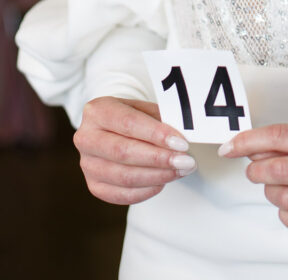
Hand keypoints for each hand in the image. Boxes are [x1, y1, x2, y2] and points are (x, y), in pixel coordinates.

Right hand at [74, 97, 195, 204]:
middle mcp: (86, 138)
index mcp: (97, 111)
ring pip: (123, 176)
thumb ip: (160, 120)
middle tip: (186, 161)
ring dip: (157, 176)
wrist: (113, 129)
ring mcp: (87, 164)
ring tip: (181, 171)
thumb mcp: (145, 109)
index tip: (182, 143)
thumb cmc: (134, 117)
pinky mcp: (93, 185)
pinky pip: (121, 195)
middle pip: (124, 152)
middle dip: (159, 158)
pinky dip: (145, 191)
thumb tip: (183, 137)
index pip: (128, 123)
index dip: (156, 134)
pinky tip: (163, 182)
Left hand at [218, 124, 287, 239]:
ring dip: (271, 193)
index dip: (249, 141)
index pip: (281, 136)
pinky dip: (286, 215)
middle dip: (256, 170)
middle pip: (279, 170)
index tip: (230, 146)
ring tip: (278, 188)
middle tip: (254, 170)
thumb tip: (253, 148)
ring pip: (285, 199)